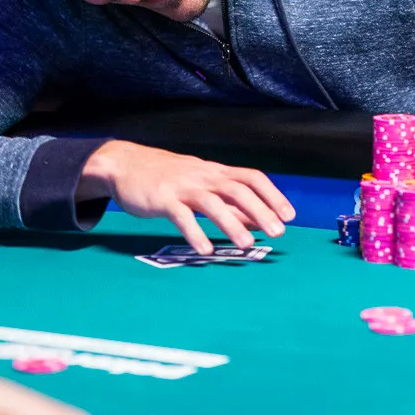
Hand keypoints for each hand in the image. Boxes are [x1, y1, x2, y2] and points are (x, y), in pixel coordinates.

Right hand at [79, 140, 295, 254]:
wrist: (125, 164)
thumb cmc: (169, 177)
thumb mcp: (202, 185)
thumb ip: (229, 202)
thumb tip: (259, 220)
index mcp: (215, 171)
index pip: (251, 177)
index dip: (272, 194)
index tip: (289, 215)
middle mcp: (203, 176)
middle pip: (237, 189)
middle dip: (260, 210)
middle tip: (277, 232)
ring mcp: (182, 186)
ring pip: (212, 202)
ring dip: (231, 223)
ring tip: (246, 244)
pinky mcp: (162, 199)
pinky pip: (181, 216)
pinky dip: (195, 232)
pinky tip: (205, 250)